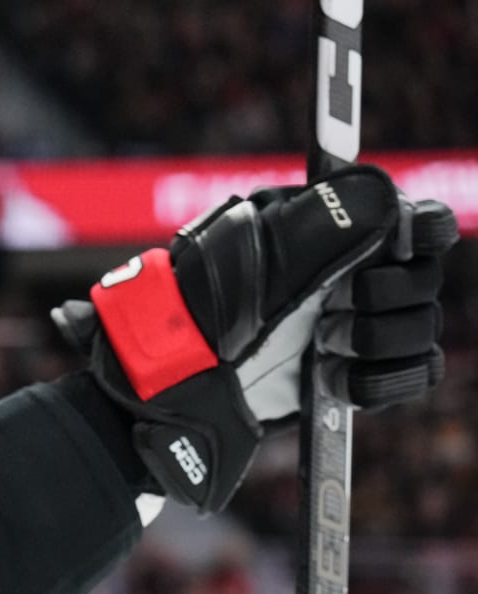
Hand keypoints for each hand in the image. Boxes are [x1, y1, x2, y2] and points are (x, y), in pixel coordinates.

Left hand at [53, 165, 458, 511]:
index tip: (401, 247)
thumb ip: (320, 223)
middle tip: (332, 313)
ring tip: (322, 348)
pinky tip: (332, 378)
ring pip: (420, 327)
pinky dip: (380, 379)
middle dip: (382, 298)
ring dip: (376, 339)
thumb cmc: (197, 314)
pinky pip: (413, 373)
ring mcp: (355, 327)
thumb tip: (386, 198)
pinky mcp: (354, 375)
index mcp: (332, 235)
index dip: (420, 233)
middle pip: (423, 279)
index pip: (414, 221)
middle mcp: (351, 277)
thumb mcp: (248, 259)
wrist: (173, 390)